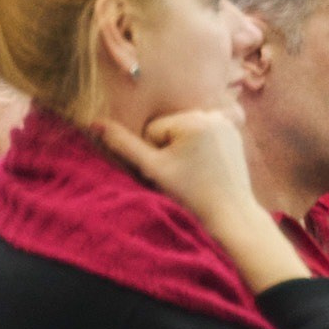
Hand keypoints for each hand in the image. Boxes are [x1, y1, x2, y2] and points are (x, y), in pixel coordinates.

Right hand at [97, 110, 263, 239]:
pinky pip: (203, 134)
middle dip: (170, 150)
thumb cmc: (191, 195)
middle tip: (185, 174)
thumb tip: (95, 122)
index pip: (152, 130)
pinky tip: (208, 166)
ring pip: (185, 132)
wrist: (230, 214)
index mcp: (192, 119)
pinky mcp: (234, 133)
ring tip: (197, 171)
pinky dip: (201, 147)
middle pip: (170, 129)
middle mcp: (211, 114)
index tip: (173, 172)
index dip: (155, 155)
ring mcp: (225, 122)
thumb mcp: (152, 169)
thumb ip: (123, 145)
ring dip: (184, 149)